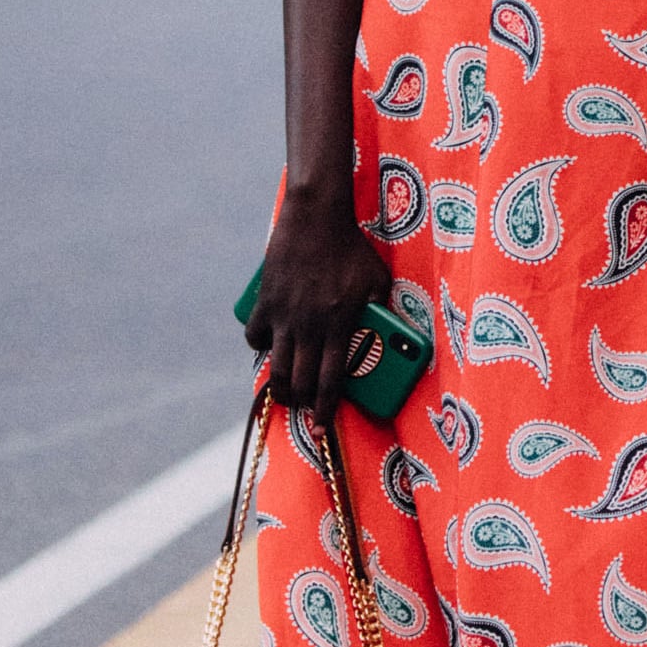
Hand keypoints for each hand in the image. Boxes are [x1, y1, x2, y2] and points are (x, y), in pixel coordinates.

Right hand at [245, 185, 390, 428]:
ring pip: (275, 366)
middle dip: (302, 404)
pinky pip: (255, 336)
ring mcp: (283, 316)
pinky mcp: (265, 302)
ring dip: (280, 386)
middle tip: (305, 411)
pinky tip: (270, 347)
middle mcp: (308, 326)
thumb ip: (383, 309)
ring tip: (287, 392)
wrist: (316, 218)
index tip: (322, 428)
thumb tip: (390, 333)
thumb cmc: (352, 249)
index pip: (330, 381)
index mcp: (338, 325)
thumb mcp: (378, 280)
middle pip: (299, 381)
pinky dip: (260, 347)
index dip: (325, 409)